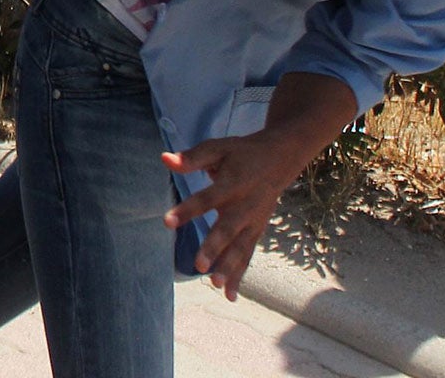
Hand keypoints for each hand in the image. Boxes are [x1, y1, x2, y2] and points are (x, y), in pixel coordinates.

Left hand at [162, 126, 314, 298]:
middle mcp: (244, 205)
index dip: (187, 210)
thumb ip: (192, 158)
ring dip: (229, 268)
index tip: (166, 222)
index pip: (206, 199)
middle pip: (228, 229)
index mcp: (232, 184)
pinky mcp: (257, 230)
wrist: (280, 158)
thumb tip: (164, 159)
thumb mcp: (217, 148)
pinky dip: (240, 275)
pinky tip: (229, 295)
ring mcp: (254, 221)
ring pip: (241, 247)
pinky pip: (248, 255)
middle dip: (214, 248)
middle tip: (198, 265)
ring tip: (215, 285)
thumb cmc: (241, 153)